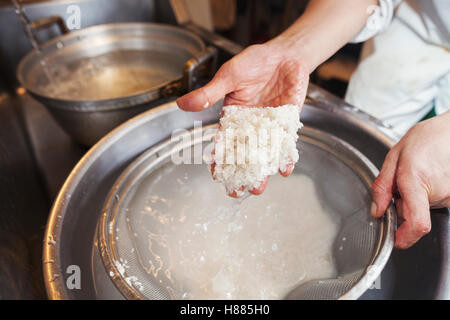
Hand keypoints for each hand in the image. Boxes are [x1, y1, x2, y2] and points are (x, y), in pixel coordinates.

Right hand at [177, 43, 308, 196]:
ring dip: (262, 172)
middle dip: (241, 173)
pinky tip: (284, 169)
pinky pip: (286, 144)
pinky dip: (285, 156)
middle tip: (237, 192)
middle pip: (244, 155)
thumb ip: (209, 93)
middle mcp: (251, 126)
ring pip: (264, 154)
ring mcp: (270, 126)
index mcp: (233, 118)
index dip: (219, 160)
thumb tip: (182, 104)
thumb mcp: (228, 77)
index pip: (224, 143)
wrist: (283, 55)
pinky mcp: (287, 123)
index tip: (216, 176)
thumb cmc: (253, 63)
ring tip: (258, 188)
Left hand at [371, 111, 449, 248]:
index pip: (417, 224)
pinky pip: (436, 202)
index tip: (395, 240)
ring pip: (425, 209)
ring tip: (418, 174)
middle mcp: (438, 192)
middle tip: (402, 184)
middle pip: (414, 215)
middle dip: (402, 206)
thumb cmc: (427, 138)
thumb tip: (377, 210)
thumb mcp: (394, 156)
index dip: (405, 238)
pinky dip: (427, 195)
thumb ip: (382, 186)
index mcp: (417, 181)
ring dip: (416, 198)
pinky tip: (428, 176)